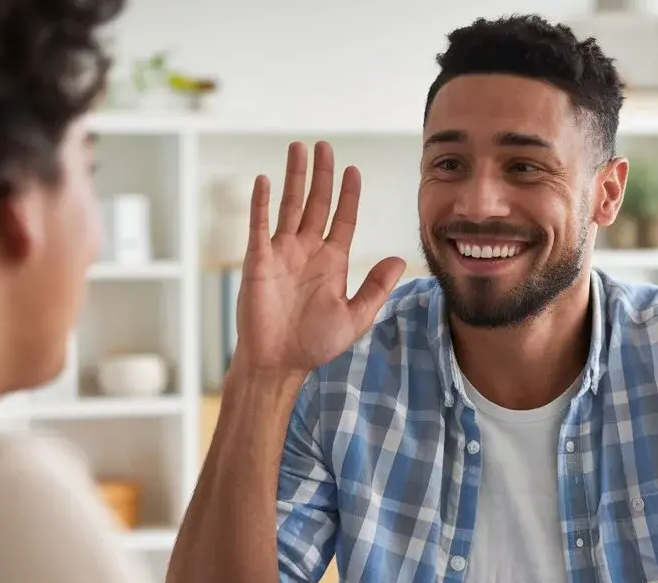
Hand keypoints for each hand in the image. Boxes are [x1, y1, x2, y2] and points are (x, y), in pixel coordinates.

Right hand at [233, 140, 405, 374]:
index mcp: (332, 262)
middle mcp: (308, 251)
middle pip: (317, 203)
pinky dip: (260, 202)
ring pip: (290, 206)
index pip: (344, 219)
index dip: (349, 195)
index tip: (353, 170)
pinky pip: (259, 225)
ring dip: (295, 178)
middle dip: (322, 175)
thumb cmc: (315, 344)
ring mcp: (282, 253)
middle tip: (325, 146)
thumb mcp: (355, 317)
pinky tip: (263, 179)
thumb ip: (376, 288)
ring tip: (298, 149)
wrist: (279, 362)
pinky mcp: (258, 260)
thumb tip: (398, 259)